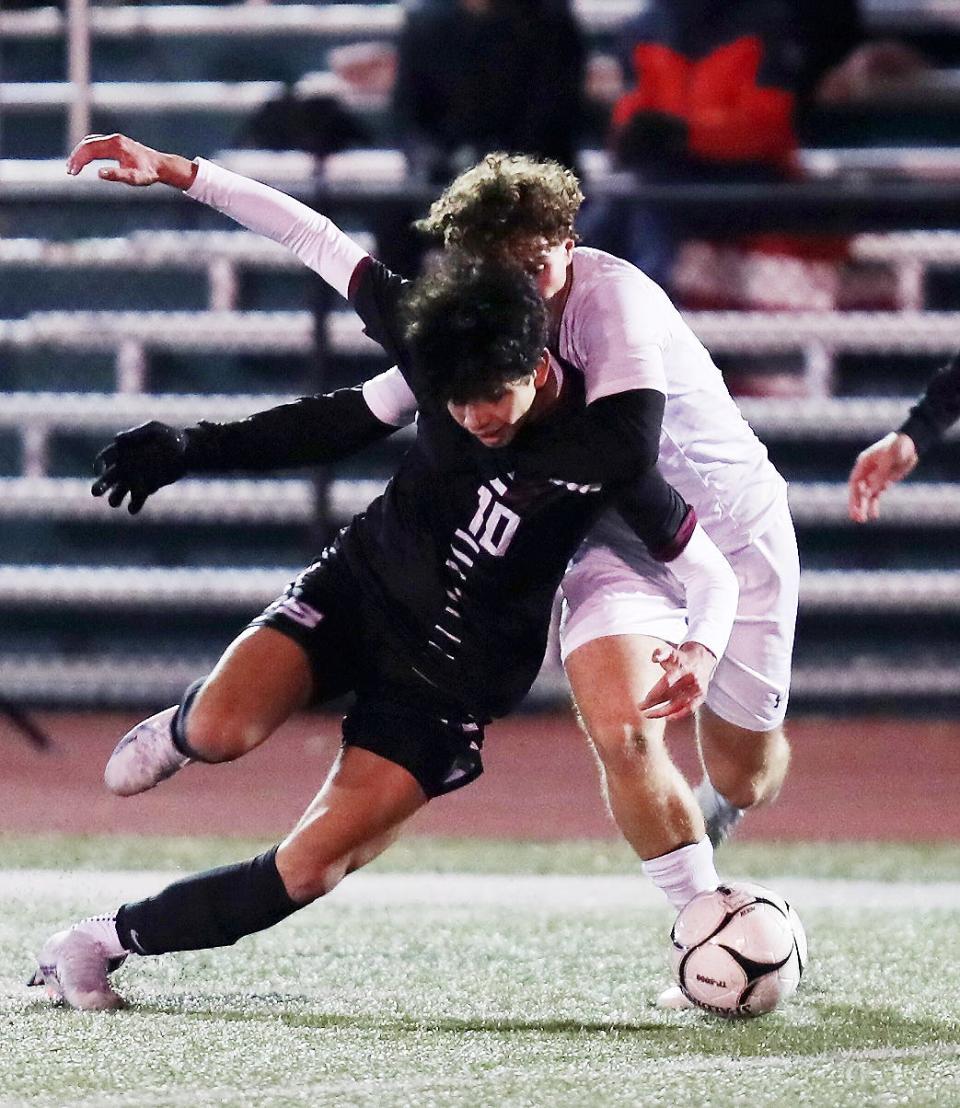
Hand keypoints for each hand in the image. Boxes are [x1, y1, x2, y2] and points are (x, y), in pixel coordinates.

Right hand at [66, 133, 196, 189]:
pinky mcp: (116, 143)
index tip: (73, 173)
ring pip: (90, 142)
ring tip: (73, 167)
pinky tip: (84, 160)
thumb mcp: (134, 178)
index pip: (90, 149)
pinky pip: (96, 144)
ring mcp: (114, 139)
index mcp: (115, 145)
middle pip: (87, 144)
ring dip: (80, 153)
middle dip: (76, 157)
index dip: (79, 160)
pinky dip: (87, 150)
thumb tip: (98, 173)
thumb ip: (117, 175)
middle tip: (70, 171)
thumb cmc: (148, 173)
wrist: (160, 165)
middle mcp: (113, 139)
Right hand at [92, 421, 189, 513]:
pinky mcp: (148, 488)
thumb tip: (116, 439)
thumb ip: (136, 434)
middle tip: (94, 492)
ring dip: (115, 497)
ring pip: (120, 491)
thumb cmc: (171, 436)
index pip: (105, 457)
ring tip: (114, 503)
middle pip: (109, 477)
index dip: (99, 464)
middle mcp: (126, 465)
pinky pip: (137, 498)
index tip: (99, 471)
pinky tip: (132, 508)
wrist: (189, 452)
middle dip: (101, 484)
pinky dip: (134, 504)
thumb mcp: (154, 430)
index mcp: (124, 449)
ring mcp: (136, 478)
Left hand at [638, 642, 717, 721]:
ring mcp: (697, 688)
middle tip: (640, 707)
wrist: (702, 660)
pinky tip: (667, 718)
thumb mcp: (670, 652)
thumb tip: (654, 658)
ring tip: (648, 714)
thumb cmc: (679, 659)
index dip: (656, 692)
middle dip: (654, 702)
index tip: (645, 699)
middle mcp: (691, 678)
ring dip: (663, 711)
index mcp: (682, 667)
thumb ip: (661, 653)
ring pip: (679, 704)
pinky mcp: (701, 696)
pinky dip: (679, 714)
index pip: (667, 681)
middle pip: (671, 694)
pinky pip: (690, 709)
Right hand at [847, 431, 917, 522]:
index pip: (855, 482)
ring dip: (864, 508)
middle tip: (856, 517)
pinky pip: (876, 496)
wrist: (911, 444)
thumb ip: (880, 475)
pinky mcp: (883, 482)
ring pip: (866, 496)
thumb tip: (870, 491)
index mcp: (863, 464)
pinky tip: (874, 516)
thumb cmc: (898, 446)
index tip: (856, 505)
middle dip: (856, 505)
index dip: (854, 494)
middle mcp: (866, 472)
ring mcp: (874, 478)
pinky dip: (874, 505)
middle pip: (858, 491)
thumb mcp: (889, 458)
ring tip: (862, 520)